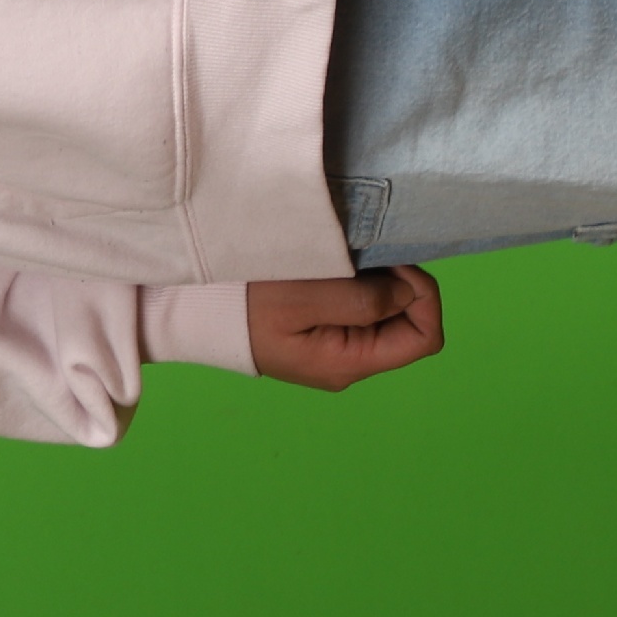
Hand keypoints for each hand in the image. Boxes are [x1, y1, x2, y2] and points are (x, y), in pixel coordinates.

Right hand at [248, 266, 444, 391]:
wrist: (192, 313)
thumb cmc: (244, 305)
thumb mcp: (302, 297)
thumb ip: (362, 299)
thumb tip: (408, 294)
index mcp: (351, 363)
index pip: (424, 338)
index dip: (422, 295)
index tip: (392, 263)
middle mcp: (349, 364)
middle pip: (407, 325)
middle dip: (398, 284)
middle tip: (366, 253)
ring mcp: (333, 351)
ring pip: (383, 315)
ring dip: (375, 282)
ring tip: (344, 258)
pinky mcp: (319, 334)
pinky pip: (358, 311)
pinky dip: (355, 285)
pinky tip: (331, 267)